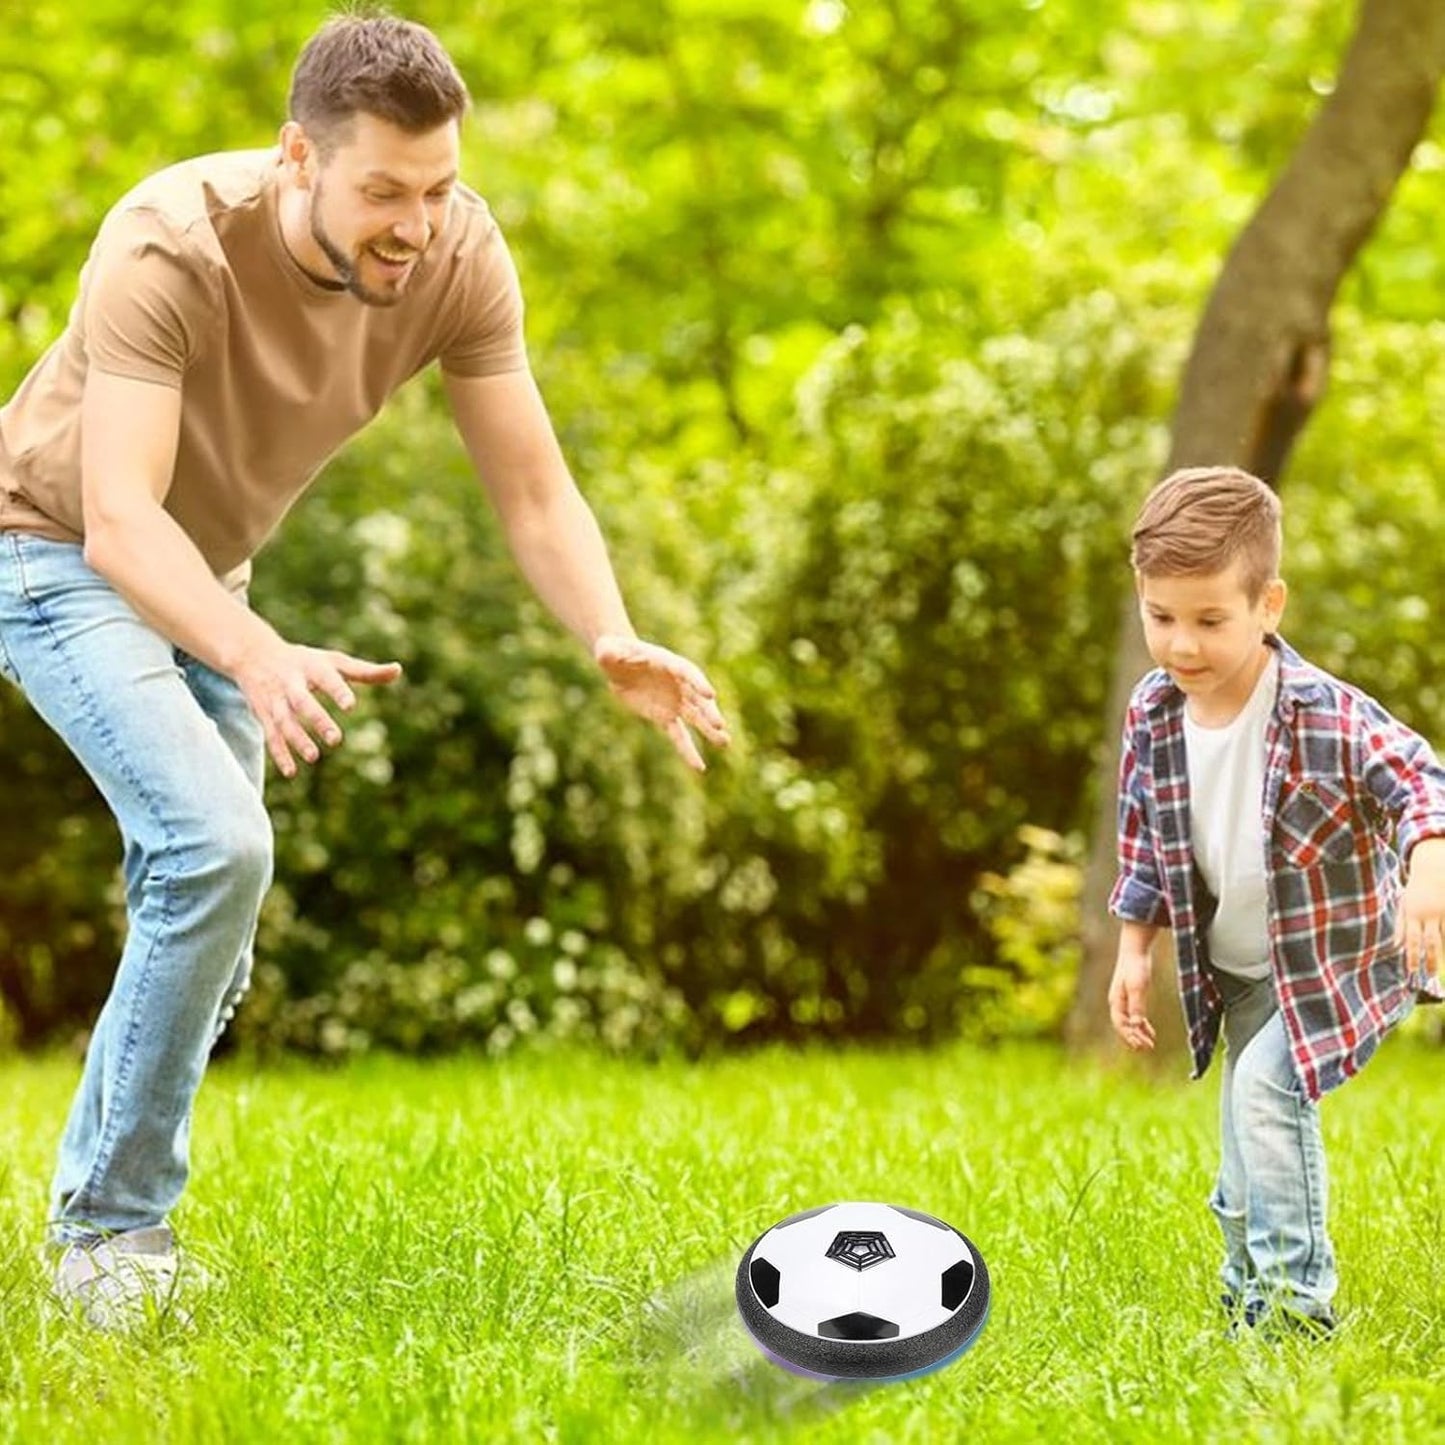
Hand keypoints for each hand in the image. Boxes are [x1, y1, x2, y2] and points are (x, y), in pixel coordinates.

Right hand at [231, 634, 402, 778]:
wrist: (253, 654)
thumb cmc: (305, 661)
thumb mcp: (333, 661)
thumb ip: (365, 671)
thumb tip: (398, 670)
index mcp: (311, 667)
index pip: (325, 678)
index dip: (338, 691)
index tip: (351, 705)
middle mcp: (290, 684)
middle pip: (302, 702)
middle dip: (317, 720)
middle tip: (336, 739)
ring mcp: (275, 700)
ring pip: (284, 721)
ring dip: (297, 740)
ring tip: (314, 757)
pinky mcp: (264, 715)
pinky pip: (270, 736)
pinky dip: (279, 754)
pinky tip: (292, 772)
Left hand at [593, 634, 730, 771]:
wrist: (618, 666)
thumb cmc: (614, 653)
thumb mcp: (608, 651)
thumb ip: (610, 654)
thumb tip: (608, 656)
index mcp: (669, 664)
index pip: (688, 673)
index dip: (699, 683)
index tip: (710, 694)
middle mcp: (678, 684)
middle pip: (698, 699)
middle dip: (708, 712)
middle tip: (720, 725)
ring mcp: (675, 702)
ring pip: (695, 718)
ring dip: (709, 731)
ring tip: (724, 743)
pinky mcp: (665, 717)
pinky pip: (679, 736)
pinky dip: (688, 751)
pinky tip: (699, 767)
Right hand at [1108, 950, 1155, 1051]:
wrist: (1135, 951)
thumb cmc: (1135, 967)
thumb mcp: (1138, 986)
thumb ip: (1137, 1005)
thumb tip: (1137, 1024)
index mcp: (1116, 1001)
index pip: (1121, 1024)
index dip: (1130, 1036)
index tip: (1141, 1046)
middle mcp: (1117, 1003)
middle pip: (1124, 1026)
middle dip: (1134, 1038)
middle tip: (1148, 1048)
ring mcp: (1123, 1000)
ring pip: (1129, 1023)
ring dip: (1138, 1034)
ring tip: (1150, 1044)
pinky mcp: (1131, 996)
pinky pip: (1134, 1016)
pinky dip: (1141, 1025)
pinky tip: (1150, 1031)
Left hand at [1394, 838, 1444, 978]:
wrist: (1433, 869)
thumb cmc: (1416, 891)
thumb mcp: (1403, 904)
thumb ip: (1400, 925)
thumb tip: (1396, 946)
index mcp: (1412, 914)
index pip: (1411, 940)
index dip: (1412, 956)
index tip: (1412, 971)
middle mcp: (1428, 914)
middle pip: (1430, 942)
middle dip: (1429, 960)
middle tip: (1430, 975)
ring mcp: (1442, 912)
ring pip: (1444, 937)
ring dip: (1442, 953)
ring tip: (1438, 967)